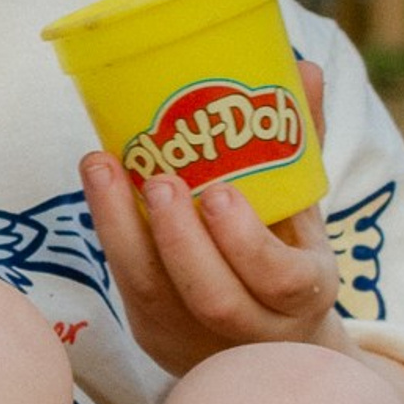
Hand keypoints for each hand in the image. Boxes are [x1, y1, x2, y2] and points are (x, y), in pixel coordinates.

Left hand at [80, 60, 340, 376]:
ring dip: (122, 227)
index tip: (220, 193)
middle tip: (160, 181)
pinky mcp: (151, 330)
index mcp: (304, 293)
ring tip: (103, 167)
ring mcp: (195, 335)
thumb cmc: (282, 251)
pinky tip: (96, 182)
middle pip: (213, 298)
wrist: (263, 335)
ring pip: (154, 293)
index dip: (247, 243)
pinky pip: (125, 285)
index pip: (283, 281)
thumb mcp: (303, 207)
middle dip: (180, 239)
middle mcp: (253, 326)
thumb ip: (301, 142)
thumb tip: (306, 68)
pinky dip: (109, 231)